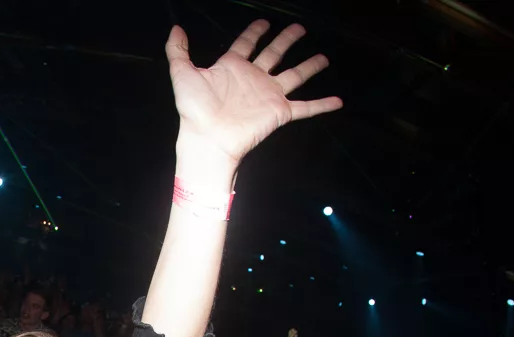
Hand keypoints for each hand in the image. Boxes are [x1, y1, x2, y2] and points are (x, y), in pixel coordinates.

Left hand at [166, 20, 341, 169]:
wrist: (207, 137)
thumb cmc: (194, 108)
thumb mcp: (182, 73)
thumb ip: (177, 51)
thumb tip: (175, 29)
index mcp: (232, 67)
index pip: (246, 44)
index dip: (254, 33)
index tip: (264, 22)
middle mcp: (253, 78)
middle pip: (274, 54)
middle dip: (287, 40)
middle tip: (300, 28)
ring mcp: (268, 95)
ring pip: (294, 76)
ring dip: (309, 66)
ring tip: (324, 58)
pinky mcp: (279, 112)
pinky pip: (306, 107)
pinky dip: (322, 104)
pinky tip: (338, 100)